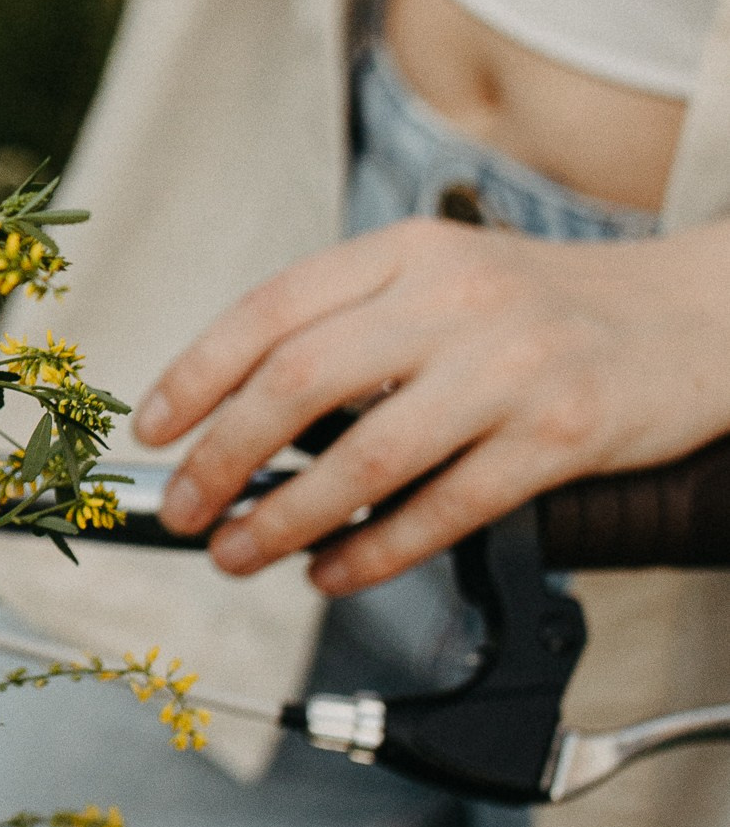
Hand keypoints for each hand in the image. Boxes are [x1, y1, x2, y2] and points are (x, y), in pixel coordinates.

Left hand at [133, 215, 729, 593]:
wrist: (701, 317)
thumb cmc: (556, 308)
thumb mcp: (450, 279)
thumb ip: (359, 325)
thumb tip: (243, 410)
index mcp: (408, 253)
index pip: (271, 309)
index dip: (196, 372)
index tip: (151, 427)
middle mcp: (453, 299)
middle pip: (299, 382)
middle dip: (221, 456)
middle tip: (182, 507)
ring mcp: (510, 367)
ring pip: (364, 456)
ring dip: (283, 518)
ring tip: (237, 553)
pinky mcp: (560, 436)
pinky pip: (443, 508)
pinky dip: (373, 551)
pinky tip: (331, 572)